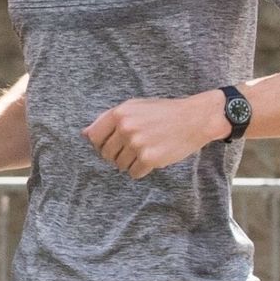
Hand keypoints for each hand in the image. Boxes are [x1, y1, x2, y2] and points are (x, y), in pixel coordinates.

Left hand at [83, 93, 221, 178]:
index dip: (100, 144)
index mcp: (120, 113)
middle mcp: (126, 128)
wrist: (194, 119)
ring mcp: (137, 144)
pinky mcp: (149, 158)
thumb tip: (85, 134)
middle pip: (105, 154)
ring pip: (119, 165)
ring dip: (130, 162)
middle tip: (133, 148)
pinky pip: (134, 173)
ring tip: (145, 150)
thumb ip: (109, 119)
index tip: (112, 144)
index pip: (93, 137)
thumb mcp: (135, 107)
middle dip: (116, 155)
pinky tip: (153, 158)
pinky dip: (141, 170)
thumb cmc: (163, 112)